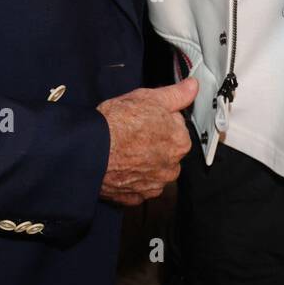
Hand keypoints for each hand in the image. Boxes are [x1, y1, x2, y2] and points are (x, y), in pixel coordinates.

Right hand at [97, 75, 197, 206]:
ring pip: (153, 170)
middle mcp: (171, 168)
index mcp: (180, 142)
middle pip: (166, 150)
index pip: (176, 126)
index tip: (145, 117)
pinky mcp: (135, 197)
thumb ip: (176, 94)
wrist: (91, 150)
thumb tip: (192, 87)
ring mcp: (153, 185)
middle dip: (154, 142)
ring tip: (124, 149)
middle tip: (132, 131)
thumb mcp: (150, 98)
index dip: (159, 118)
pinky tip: (120, 165)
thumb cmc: (118, 124)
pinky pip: (138, 186)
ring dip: (144, 162)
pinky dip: (131, 178)